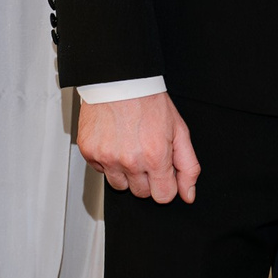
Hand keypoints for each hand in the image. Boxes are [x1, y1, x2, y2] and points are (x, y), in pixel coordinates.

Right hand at [75, 90, 200, 203]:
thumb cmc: (149, 101)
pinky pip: (101, 170)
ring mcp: (107, 158)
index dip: (166, 184)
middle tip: (146, 153)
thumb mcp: (179, 131)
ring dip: (126, 172)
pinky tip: (115, 142)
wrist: (119, 80)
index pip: (163, 196)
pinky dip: (108, 161)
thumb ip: (188, 166)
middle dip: (147, 178)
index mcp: (155, 157)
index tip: (163, 172)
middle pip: (142, 193)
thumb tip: (188, 193)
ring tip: (130, 148)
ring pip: (120, 185)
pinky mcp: (89, 152)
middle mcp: (129, 161)